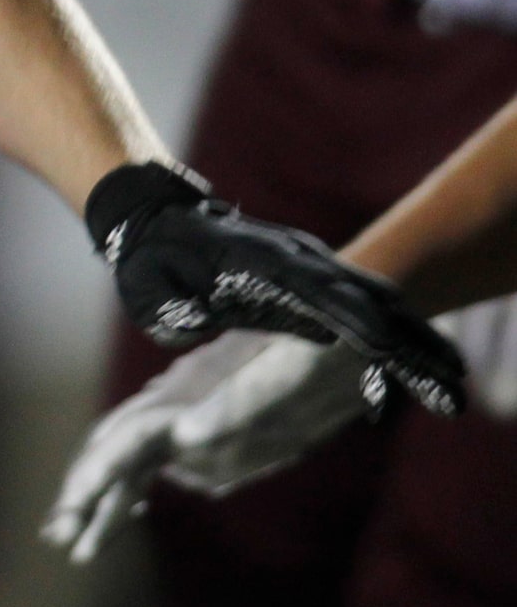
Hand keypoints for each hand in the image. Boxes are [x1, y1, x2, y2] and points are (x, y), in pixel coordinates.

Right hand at [42, 330, 378, 562]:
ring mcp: (190, 412)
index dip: (99, 471)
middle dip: (86, 492)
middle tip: (59, 536)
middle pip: (117, 448)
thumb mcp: (288, 374)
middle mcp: (180, 402)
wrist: (345, 330)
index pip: (129, 435)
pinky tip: (132, 510)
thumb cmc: (318, 352)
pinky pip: (158, 460)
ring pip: (132, 458)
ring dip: (104, 499)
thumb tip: (186, 437)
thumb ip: (236, 408)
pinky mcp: (209, 425)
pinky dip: (134, 488)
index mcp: (191, 392)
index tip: (76, 506)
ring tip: (78, 541)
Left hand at [89, 163, 465, 414]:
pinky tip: (426, 369)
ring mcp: (313, 267)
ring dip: (417, 342)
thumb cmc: (151, 259)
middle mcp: (299, 260)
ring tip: (455, 384)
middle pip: (367, 300)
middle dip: (409, 342)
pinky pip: (366, 309)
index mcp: (262, 262)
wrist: (158, 220)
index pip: (318, 291)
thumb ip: (176, 309)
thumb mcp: (151, 289)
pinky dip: (400, 337)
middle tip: (451, 386)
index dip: (353, 318)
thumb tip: (195, 319)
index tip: (388, 345)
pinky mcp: (315, 281)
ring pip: (379, 304)